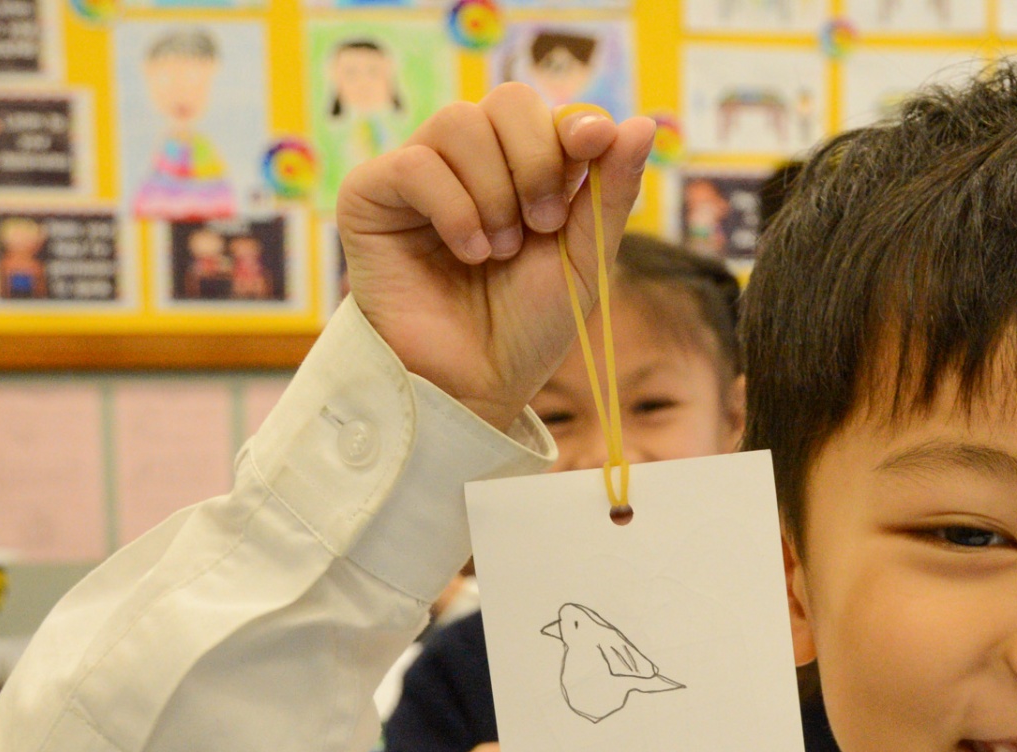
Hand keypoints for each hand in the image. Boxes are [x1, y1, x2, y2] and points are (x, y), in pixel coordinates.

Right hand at [336, 86, 656, 428]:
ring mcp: (419, 175)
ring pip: (459, 123)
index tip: (593, 144)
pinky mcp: (372, 196)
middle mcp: (469, 162)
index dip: (572, 122)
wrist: (475, 384)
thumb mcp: (585, 259)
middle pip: (506, 101)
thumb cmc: (528, 327)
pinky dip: (453, 207)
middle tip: (542, 226)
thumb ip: (611, 192)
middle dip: (536, 161)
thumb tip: (644, 123)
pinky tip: (469, 251)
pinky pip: (414, 163)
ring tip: (499, 251)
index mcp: (522, 169)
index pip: (546, 112)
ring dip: (495, 192)